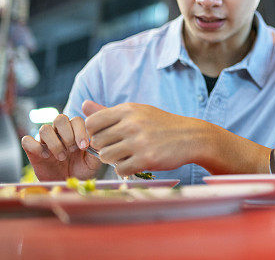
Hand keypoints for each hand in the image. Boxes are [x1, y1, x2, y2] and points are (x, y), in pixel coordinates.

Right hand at [21, 113, 99, 180]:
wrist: (66, 185)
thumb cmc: (81, 171)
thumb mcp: (93, 162)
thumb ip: (96, 149)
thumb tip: (96, 138)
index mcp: (75, 131)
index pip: (76, 120)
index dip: (80, 131)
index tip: (84, 146)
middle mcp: (60, 133)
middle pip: (60, 118)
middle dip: (67, 134)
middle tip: (72, 150)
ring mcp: (45, 141)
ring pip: (44, 128)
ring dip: (54, 142)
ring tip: (62, 156)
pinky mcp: (32, 150)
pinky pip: (26, 140)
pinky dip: (35, 146)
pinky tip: (46, 156)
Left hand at [82, 100, 200, 176]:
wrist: (191, 137)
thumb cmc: (160, 124)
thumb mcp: (137, 112)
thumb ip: (108, 112)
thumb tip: (83, 104)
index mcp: (128, 110)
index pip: (91, 123)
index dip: (93, 132)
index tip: (105, 136)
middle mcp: (132, 124)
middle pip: (97, 142)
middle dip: (105, 147)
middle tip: (118, 148)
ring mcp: (139, 142)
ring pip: (106, 157)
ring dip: (113, 159)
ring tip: (126, 155)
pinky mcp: (146, 159)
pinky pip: (120, 169)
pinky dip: (125, 169)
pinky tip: (135, 163)